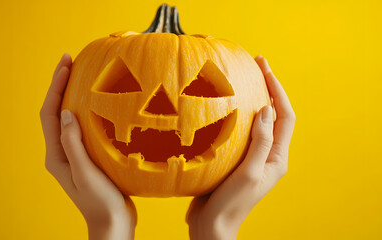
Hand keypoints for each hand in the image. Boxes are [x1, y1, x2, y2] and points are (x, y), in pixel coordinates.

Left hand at [40, 54, 136, 239]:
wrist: (113, 223)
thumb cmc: (100, 201)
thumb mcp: (85, 172)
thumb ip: (73, 143)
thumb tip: (66, 112)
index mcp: (56, 155)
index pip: (50, 114)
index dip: (55, 87)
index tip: (66, 64)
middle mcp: (61, 152)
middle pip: (56, 112)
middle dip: (61, 86)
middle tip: (71, 62)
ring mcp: (74, 154)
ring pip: (70, 118)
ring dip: (73, 95)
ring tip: (83, 75)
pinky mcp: (88, 156)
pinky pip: (84, 127)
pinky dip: (88, 110)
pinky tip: (100, 103)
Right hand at [186, 56, 295, 239]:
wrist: (212, 225)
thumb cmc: (232, 203)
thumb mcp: (249, 172)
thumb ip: (260, 142)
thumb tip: (266, 109)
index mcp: (276, 157)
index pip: (284, 117)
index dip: (277, 91)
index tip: (265, 69)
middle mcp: (267, 154)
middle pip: (272, 115)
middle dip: (268, 88)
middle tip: (256, 64)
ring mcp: (251, 156)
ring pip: (256, 121)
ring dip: (252, 98)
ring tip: (243, 78)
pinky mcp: (235, 158)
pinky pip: (239, 130)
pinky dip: (236, 114)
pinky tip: (224, 105)